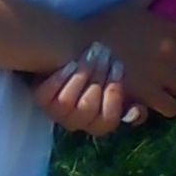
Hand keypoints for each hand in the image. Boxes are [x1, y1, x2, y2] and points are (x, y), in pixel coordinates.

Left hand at [31, 48, 148, 135]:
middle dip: (98, 77)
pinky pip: (48, 93)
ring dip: (82, 75)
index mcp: (97, 123)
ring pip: (67, 102)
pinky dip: (60, 77)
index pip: (108, 120)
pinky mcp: (40, 100)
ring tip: (90, 53)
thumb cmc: (99, 72)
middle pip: (87, 108)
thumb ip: (132, 101)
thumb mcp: (117, 86)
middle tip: (104, 53)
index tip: (118, 66)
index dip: (114, 94)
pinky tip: (70, 62)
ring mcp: (55, 113)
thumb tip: (135, 111)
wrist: (71, 55)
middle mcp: (75, 123)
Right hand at [85, 0, 175, 117]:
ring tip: (172, 87)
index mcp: (169, 27)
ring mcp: (160, 74)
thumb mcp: (130, 3)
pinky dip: (168, 106)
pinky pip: (173, 107)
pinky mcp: (147, 93)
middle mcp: (170, 51)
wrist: (80, 48)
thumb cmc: (103, 24)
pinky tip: (158, 100)